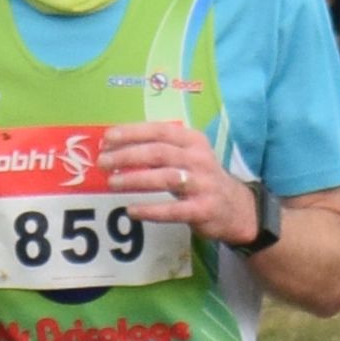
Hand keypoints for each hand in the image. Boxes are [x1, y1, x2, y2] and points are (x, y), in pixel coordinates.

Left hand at [99, 118, 260, 240]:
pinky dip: (151, 210)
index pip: (160, 130)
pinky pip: (173, 210)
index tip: (107, 138)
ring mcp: (202, 184)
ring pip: (165, 178)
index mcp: (193, 141)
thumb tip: (117, 147)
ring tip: (112, 183)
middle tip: (103, 162)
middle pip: (159, 152)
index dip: (132, 133)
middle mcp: (199, 159)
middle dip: (127, 155)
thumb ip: (159, 150)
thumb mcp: (187, 156)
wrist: (236, 208)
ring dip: (135, 179)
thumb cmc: (201, 179)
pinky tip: (131, 210)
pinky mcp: (203, 209)